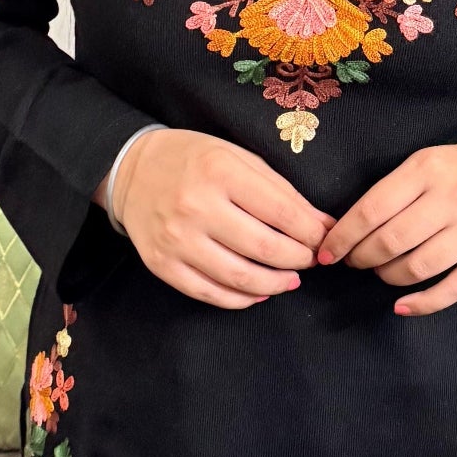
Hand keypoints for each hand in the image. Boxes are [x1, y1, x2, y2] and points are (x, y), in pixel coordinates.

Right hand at [108, 128, 334, 309]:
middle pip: (265, 248)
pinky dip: (242, 299)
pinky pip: (210, 293)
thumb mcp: (237, 157)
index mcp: (219, 172)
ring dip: (276, 284)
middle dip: (299, 259)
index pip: (281, 212)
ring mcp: (176, 239)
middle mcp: (196, 207)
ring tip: (291, 279)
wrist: (131, 170)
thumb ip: (279, 190)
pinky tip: (259, 292)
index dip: (312, 232)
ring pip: (240, 277)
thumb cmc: (192, 160)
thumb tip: (321, 223)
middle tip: (311, 260)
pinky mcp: (162, 264)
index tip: (325, 238)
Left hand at [314, 141, 456, 315]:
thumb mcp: (426, 162)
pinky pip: (452, 289)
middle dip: (362, 258)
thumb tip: (347, 228)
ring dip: (388, 277)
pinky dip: (422, 303)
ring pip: (417, 267)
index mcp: (427, 170)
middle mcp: (452, 198)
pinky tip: (402, 306)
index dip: (343, 237)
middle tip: (355, 262)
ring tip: (381, 273)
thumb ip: (392, 190)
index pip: (372, 209)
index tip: (327, 252)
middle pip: (391, 241)